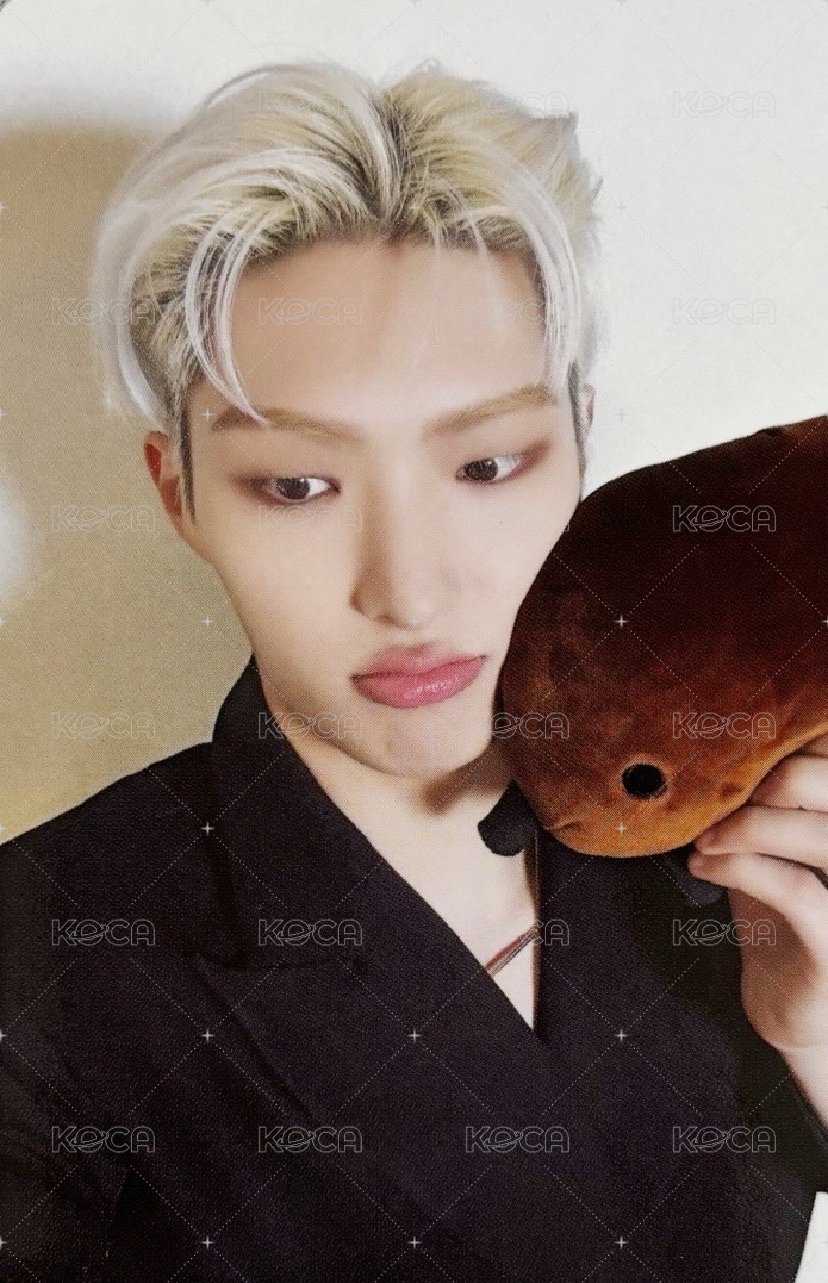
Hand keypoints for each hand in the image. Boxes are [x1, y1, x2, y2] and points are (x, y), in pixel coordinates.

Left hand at [689, 732, 827, 1058]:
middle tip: (717, 796)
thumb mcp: (770, 844)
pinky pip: (794, 889)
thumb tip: (715, 740)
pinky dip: (739, 868)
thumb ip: (760, 796)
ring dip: (750, 824)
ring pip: (821, 834)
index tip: (733, 749)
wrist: (791, 1007)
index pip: (826, 750)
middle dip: (768, 776)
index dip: (789, 739)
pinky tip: (701, 866)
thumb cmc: (781, 915)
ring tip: (705, 836)